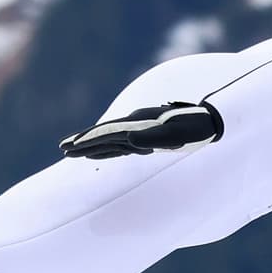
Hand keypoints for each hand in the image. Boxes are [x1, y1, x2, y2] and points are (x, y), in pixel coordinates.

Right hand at [61, 99, 223, 160]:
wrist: (209, 120)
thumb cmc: (194, 128)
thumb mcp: (175, 134)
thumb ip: (153, 137)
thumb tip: (129, 139)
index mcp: (138, 124)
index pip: (107, 134)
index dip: (88, 140)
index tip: (70, 147)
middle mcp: (135, 125)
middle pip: (104, 134)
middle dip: (83, 142)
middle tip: (62, 148)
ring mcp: (140, 129)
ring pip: (110, 139)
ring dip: (92, 145)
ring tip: (73, 151)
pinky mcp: (146, 136)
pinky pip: (122, 144)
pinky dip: (108, 149)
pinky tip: (103, 153)